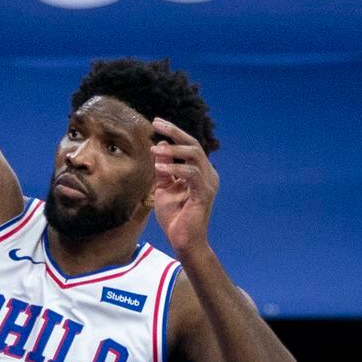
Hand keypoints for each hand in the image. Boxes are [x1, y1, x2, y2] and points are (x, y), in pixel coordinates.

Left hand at [152, 118, 219, 254]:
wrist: (183, 240)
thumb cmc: (175, 215)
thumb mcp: (164, 187)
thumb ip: (164, 168)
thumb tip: (161, 145)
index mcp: (199, 172)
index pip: (189, 146)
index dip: (174, 133)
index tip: (156, 122)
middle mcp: (208, 175)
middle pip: (194, 145)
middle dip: (175, 132)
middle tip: (157, 124)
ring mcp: (208, 184)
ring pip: (195, 156)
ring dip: (173, 150)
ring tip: (154, 149)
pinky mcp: (204, 194)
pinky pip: (191, 174)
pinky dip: (175, 168)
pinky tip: (160, 167)